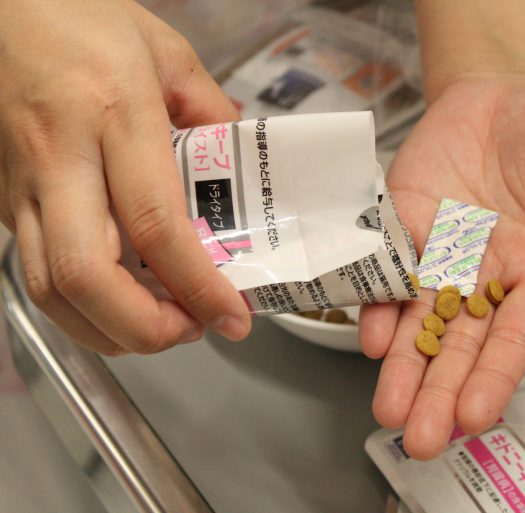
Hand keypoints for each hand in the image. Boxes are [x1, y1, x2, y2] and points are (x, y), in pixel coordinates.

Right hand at [0, 0, 250, 354]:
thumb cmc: (78, 19)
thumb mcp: (165, 51)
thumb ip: (211, 111)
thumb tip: (238, 164)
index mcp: (115, 115)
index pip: (157, 224)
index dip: (198, 285)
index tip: (233, 317)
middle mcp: (60, 158)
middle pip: (89, 275)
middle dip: (145, 328)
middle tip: (191, 329)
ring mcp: (19, 184)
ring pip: (50, 288)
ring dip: (109, 330)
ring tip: (161, 326)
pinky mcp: (0, 199)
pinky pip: (34, 271)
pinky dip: (80, 306)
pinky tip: (117, 303)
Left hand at [359, 72, 524, 458]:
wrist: (503, 88)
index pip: (513, 335)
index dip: (494, 375)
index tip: (474, 416)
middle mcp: (484, 273)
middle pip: (461, 342)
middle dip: (439, 390)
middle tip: (420, 439)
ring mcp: (440, 253)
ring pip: (419, 319)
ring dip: (403, 365)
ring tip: (389, 410)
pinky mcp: (403, 226)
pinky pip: (388, 271)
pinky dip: (378, 302)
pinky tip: (371, 338)